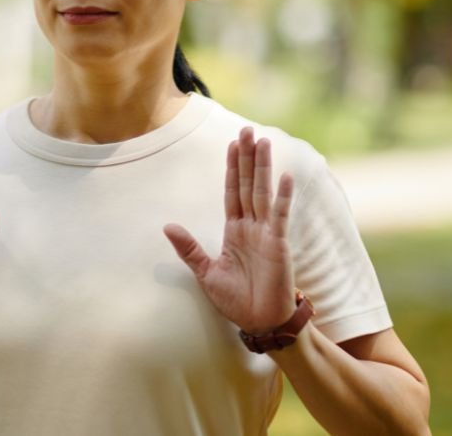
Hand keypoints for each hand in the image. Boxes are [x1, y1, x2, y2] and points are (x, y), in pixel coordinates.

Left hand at [164, 126, 296, 333]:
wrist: (259, 323)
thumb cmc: (237, 300)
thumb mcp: (206, 273)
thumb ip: (189, 249)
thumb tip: (167, 226)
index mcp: (234, 230)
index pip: (232, 191)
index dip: (232, 168)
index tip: (233, 144)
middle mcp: (251, 226)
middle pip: (248, 184)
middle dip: (247, 158)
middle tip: (248, 129)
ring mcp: (266, 233)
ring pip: (262, 192)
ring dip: (263, 167)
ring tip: (264, 141)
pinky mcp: (278, 244)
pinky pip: (279, 215)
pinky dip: (282, 196)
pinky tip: (284, 176)